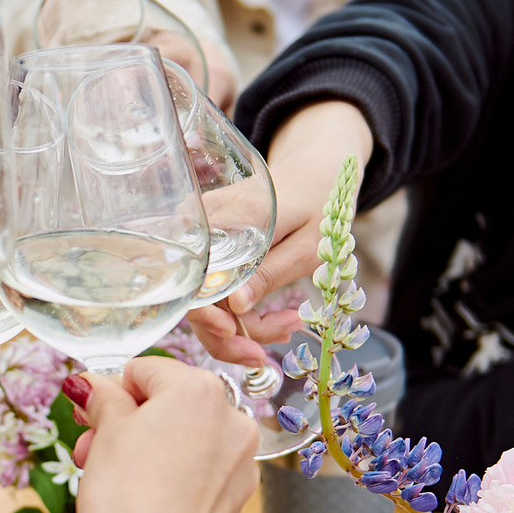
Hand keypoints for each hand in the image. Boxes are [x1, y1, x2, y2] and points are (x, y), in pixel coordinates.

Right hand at [66, 359, 255, 512]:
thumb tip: (93, 384)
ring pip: (186, 437)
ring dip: (148, 447)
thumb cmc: (125, 502)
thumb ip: (103, 398)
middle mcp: (232, 420)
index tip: (91, 415)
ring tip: (114, 477)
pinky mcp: (237, 498)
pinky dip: (173, 474)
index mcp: (200, 391)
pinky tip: (144, 498)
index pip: (146, 370)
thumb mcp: (105, 434)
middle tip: (94, 447)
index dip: (111, 391)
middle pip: (170, 403)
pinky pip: (200, 469)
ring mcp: (240, 462)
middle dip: (129, 422)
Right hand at [209, 100, 373, 348]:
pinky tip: (271, 317)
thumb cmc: (318, 205)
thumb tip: (234, 307)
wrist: (312, 172)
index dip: (212, 320)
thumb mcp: (308, 244)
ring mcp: (202, 239)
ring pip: (203, 304)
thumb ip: (269, 273)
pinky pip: (211, 292)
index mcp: (231, 220)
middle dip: (232, 336)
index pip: (197, 282)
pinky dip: (238, 314)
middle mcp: (205, 228)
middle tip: (279, 340)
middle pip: (195, 300)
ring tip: (287, 324)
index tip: (244, 339)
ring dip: (241, 329)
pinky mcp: (207, 251)